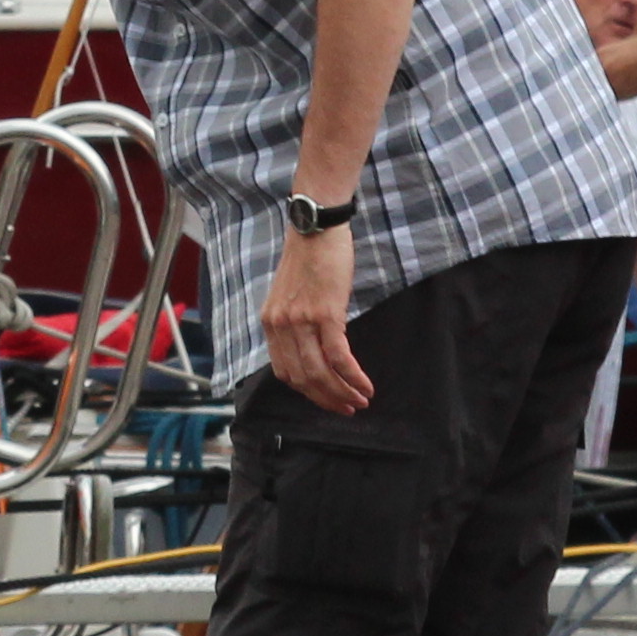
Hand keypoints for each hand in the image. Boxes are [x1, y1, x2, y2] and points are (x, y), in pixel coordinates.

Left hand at [265, 225, 373, 415]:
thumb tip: (310, 349)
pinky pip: (338, 357)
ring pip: (320, 373)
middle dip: (327, 399)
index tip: (327, 399)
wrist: (315, 227)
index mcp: (270, 323)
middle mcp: (280, 325)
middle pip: (303, 378)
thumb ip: (294, 322)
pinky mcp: (324, 313)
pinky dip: (353, 376)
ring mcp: (301, 321)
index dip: (308, 392)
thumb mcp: (290, 293)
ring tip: (360, 401)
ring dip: (343, 393)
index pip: (285, 372)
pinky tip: (366, 385)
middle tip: (348, 408)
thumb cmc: (309, 257)